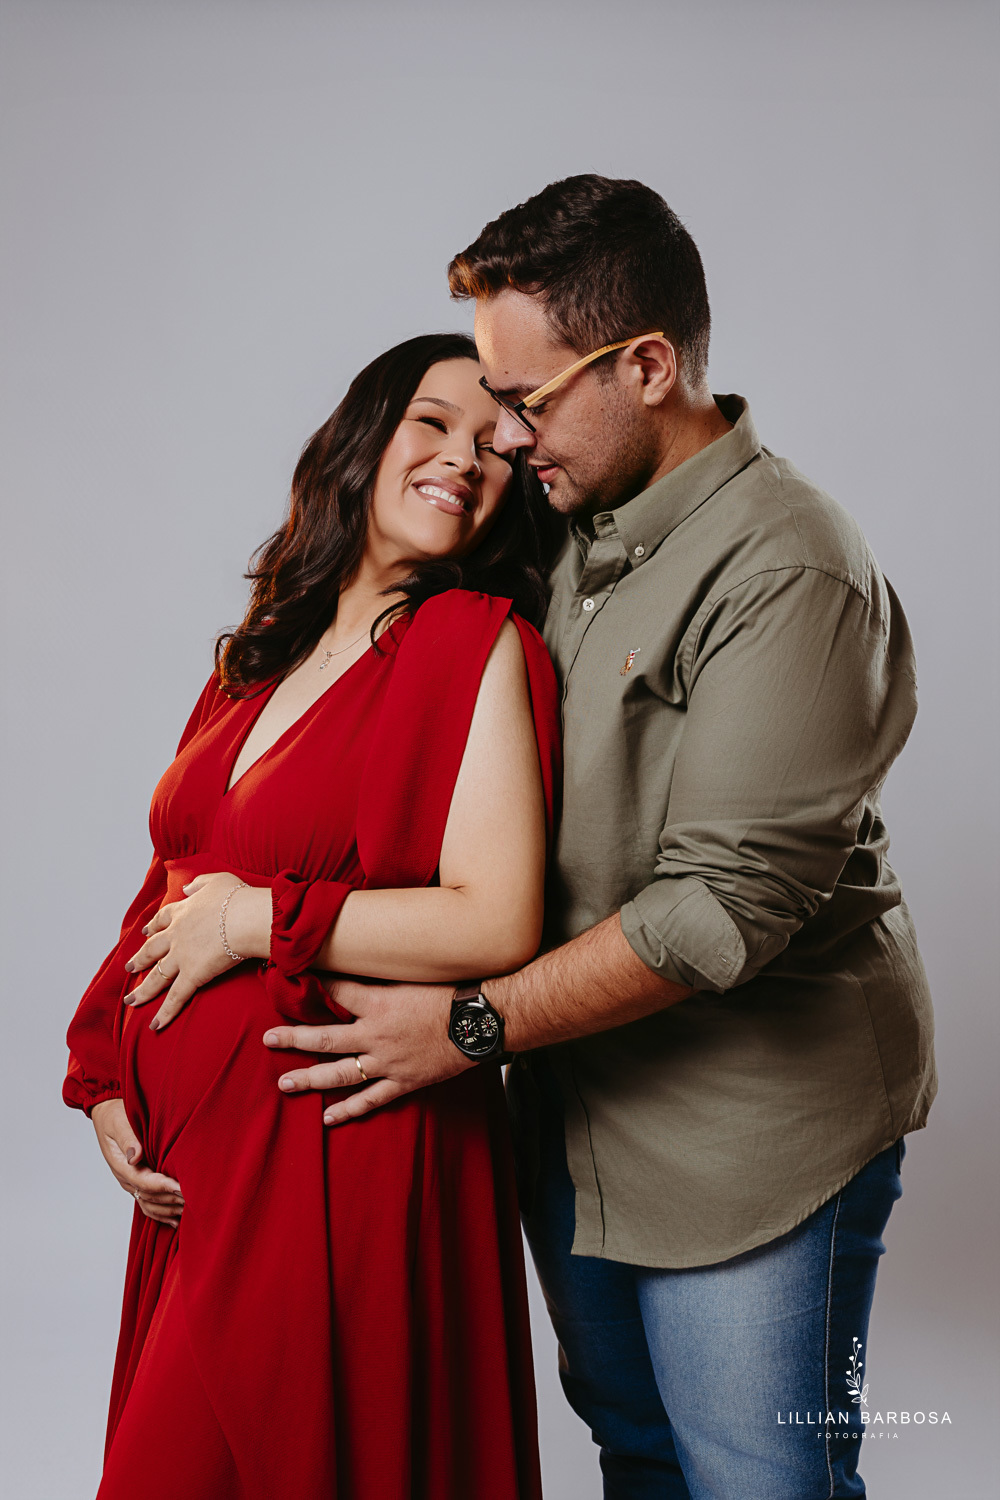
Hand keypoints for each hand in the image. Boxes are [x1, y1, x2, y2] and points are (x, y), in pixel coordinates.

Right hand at [90, 1098, 183, 1227]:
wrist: (107, 1113)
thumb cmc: (115, 1114)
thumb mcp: (119, 1122)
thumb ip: (128, 1139)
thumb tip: (135, 1158)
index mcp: (120, 1164)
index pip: (143, 1180)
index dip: (163, 1186)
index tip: (181, 1188)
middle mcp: (125, 1177)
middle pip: (149, 1196)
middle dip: (170, 1199)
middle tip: (193, 1200)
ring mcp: (130, 1182)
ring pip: (149, 1204)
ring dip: (168, 1209)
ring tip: (189, 1211)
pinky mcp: (137, 1181)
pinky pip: (148, 1203)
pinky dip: (161, 1214)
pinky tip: (176, 1221)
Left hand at [123, 873, 269, 1030]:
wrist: (244, 917)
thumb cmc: (237, 898)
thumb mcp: (217, 881)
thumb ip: (199, 884)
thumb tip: (186, 888)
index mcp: (182, 912)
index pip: (162, 920)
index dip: (153, 927)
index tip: (146, 932)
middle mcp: (176, 935)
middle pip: (152, 950)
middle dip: (139, 959)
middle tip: (129, 967)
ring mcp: (181, 957)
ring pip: (157, 977)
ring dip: (143, 990)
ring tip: (131, 1000)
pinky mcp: (192, 976)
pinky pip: (176, 998)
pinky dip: (165, 1013)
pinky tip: (155, 1025)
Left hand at [262, 977, 473, 1124]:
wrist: (482, 1021)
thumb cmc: (453, 991)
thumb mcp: (416, 973)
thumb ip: (387, 973)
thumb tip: (365, 957)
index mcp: (379, 1003)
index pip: (336, 990)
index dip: (314, 982)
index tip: (291, 975)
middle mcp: (376, 1034)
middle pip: (325, 1038)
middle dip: (293, 1039)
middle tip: (268, 1040)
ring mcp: (388, 1062)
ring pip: (341, 1073)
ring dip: (310, 1079)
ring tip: (284, 1084)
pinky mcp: (404, 1082)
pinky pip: (371, 1099)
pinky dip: (349, 1109)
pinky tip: (327, 1117)